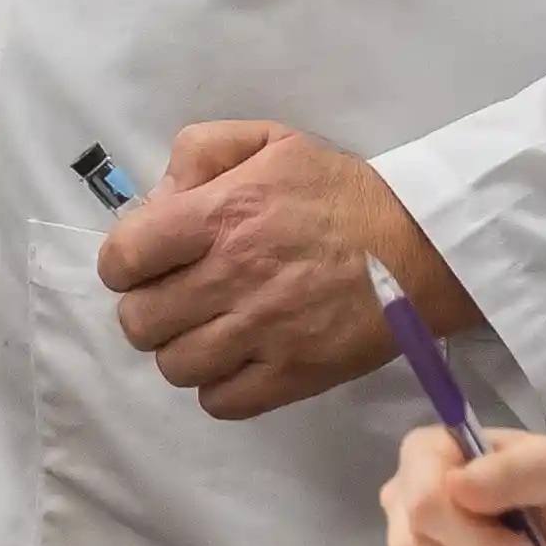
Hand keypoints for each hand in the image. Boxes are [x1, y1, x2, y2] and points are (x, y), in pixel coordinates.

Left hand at [98, 123, 462, 422]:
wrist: (420, 247)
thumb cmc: (340, 193)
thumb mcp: (271, 142)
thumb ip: (202, 151)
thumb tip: (158, 199)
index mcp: (221, 215)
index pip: (124, 258)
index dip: (124, 262)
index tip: (145, 261)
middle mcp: (232, 277)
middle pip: (139, 321)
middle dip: (148, 307)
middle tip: (178, 296)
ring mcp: (261, 333)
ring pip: (173, 366)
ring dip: (181, 348)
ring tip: (209, 329)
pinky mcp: (290, 376)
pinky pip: (219, 402)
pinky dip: (218, 386)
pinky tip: (237, 359)